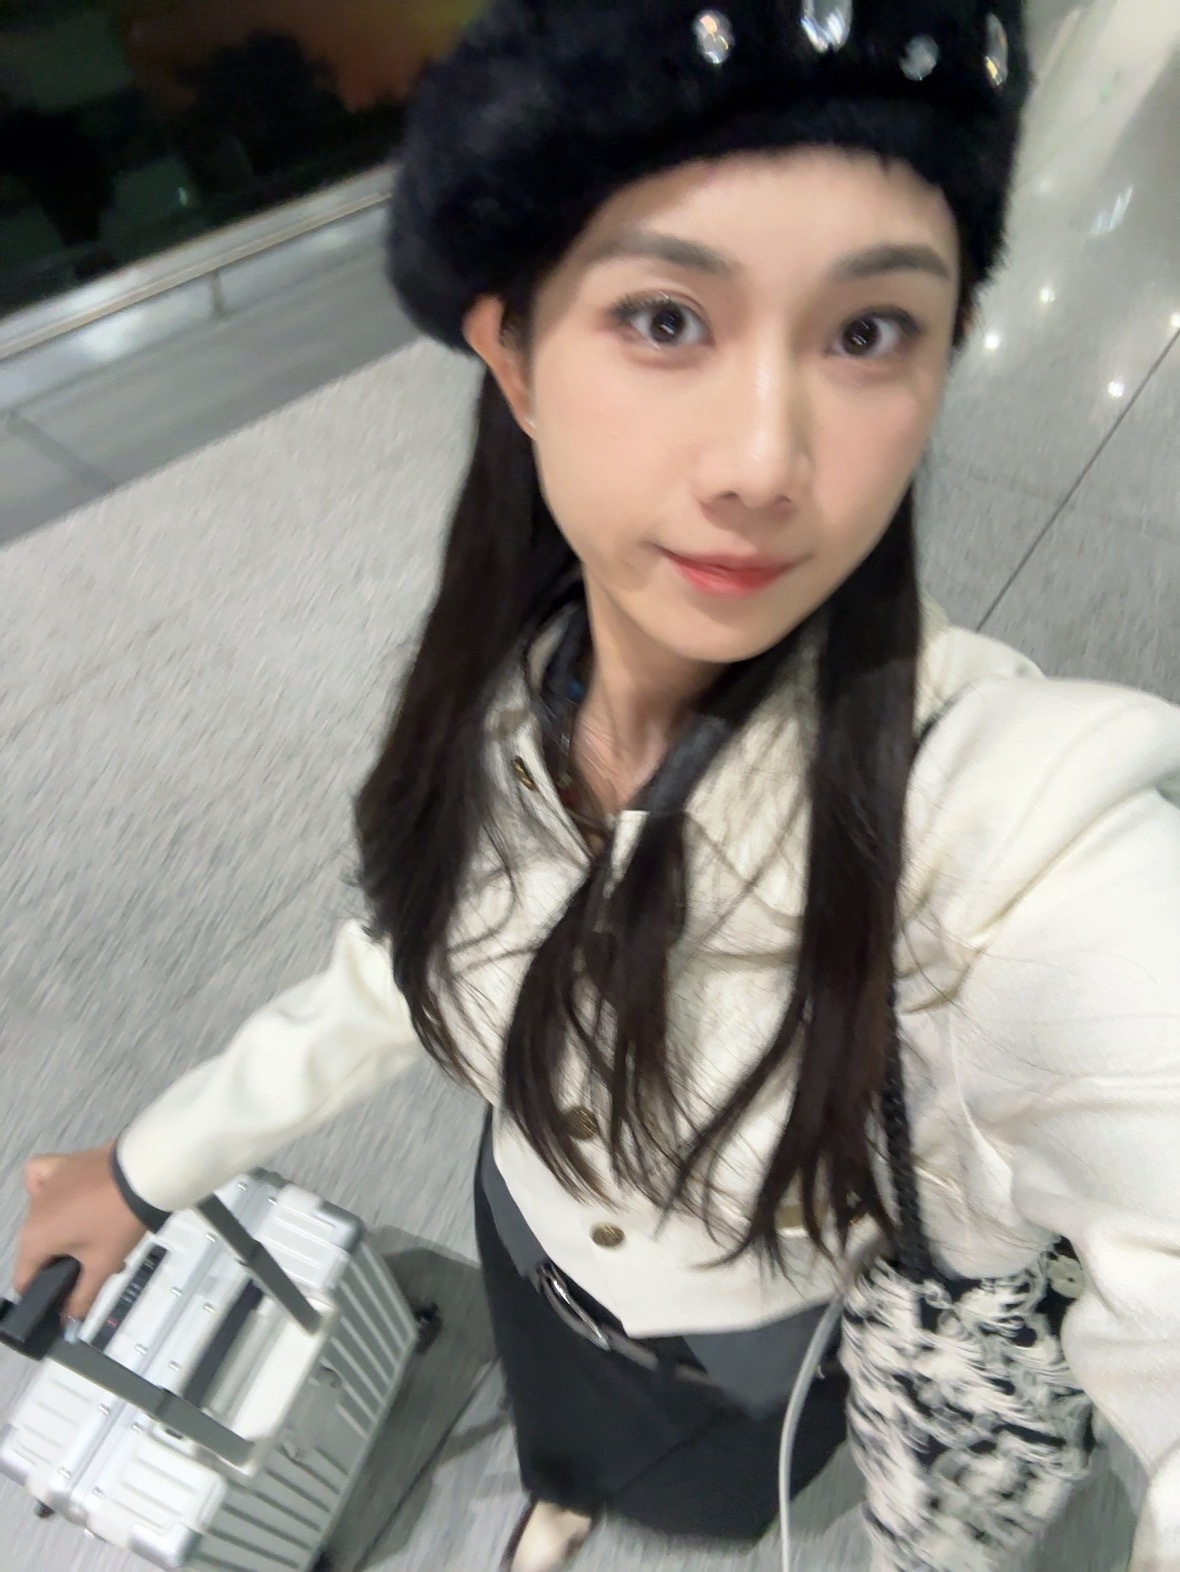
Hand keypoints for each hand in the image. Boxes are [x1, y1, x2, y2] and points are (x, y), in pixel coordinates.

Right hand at [14, 1142, 146, 1322]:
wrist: (145, 1173)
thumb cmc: (119, 1222)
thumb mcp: (102, 1266)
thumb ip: (81, 1299)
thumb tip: (67, 1322)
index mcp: (34, 1238)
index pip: (26, 1279)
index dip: (45, 1294)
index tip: (69, 1295)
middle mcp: (31, 1211)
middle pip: (38, 1249)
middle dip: (65, 1262)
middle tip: (99, 1265)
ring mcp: (46, 1184)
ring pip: (45, 1219)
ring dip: (66, 1232)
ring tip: (99, 1237)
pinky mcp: (63, 1164)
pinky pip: (43, 1178)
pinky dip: (47, 1188)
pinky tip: (66, 1197)